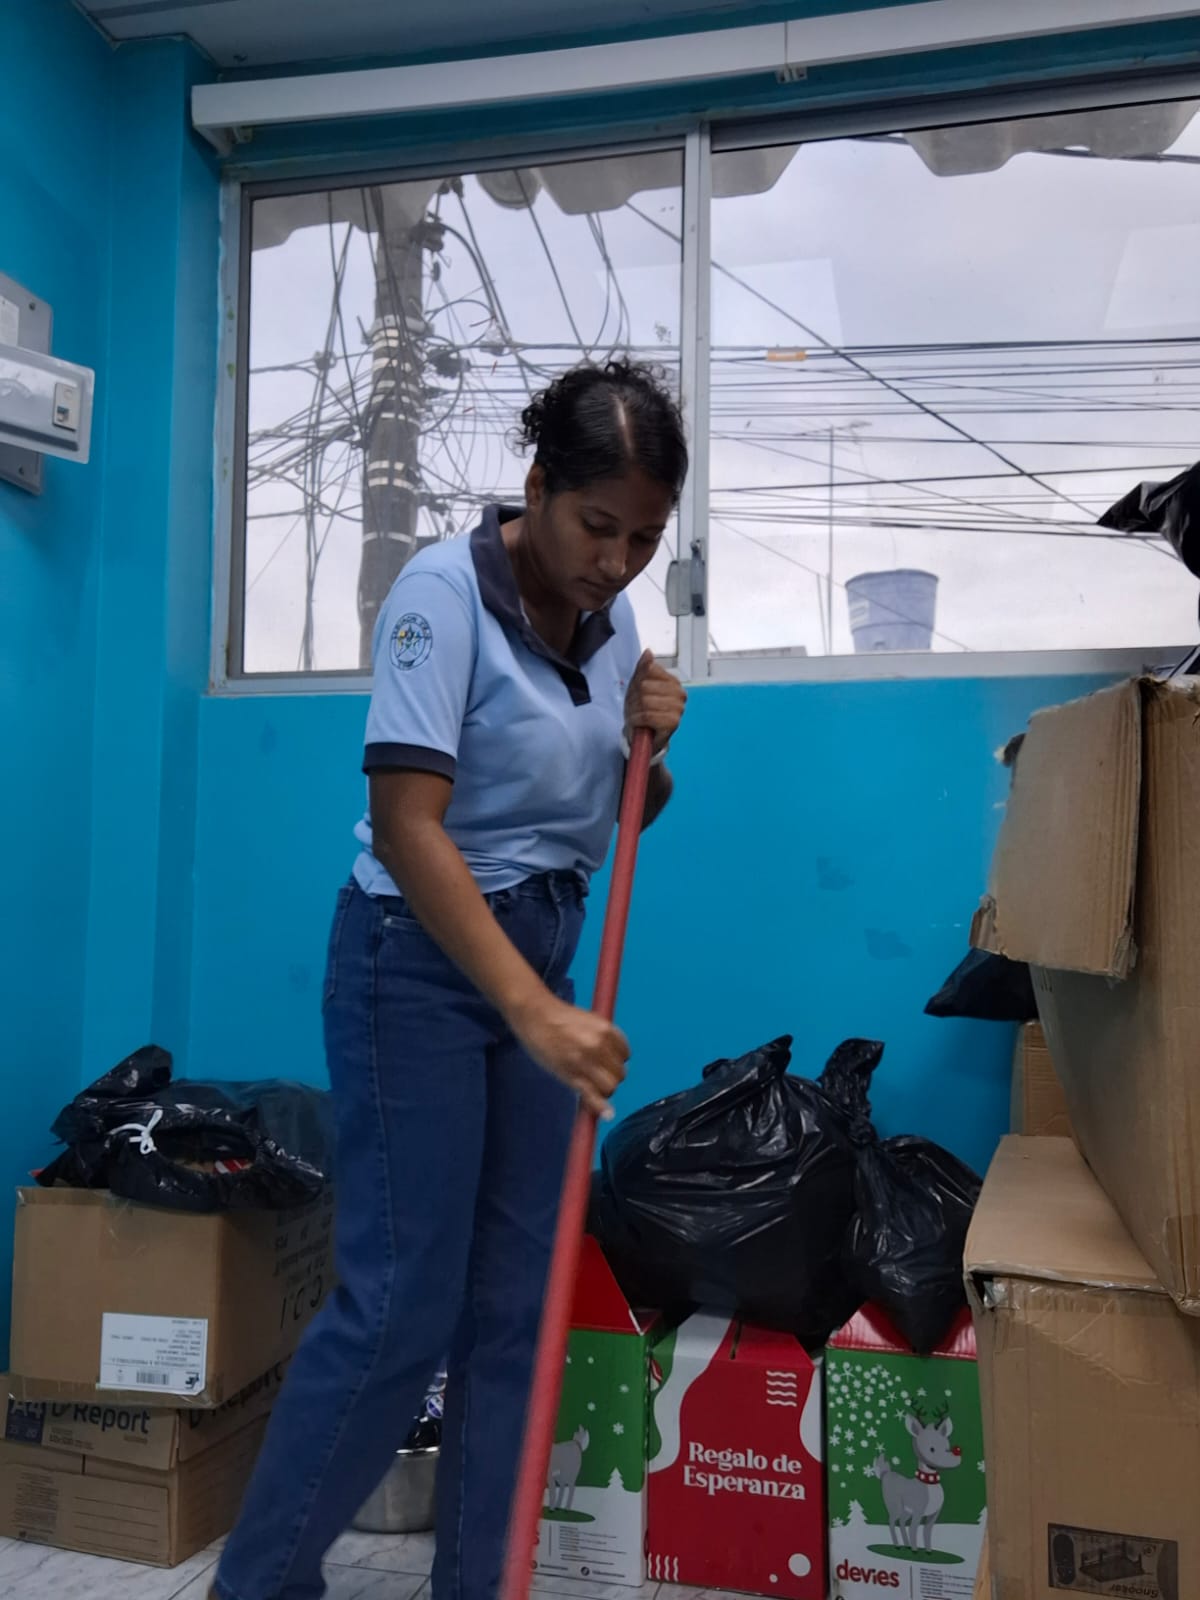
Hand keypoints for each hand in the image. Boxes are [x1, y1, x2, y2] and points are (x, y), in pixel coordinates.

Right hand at [509, 992, 629, 1119]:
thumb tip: (608, 1058)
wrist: (534, 1014)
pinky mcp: (572, 1074)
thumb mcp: (587, 1020)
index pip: (625, 1054)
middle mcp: (600, 1045)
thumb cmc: (557, 1016)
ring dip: (603, 1090)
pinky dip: (601, 1108)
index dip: (616, 1061)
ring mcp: (586, 1061)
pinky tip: (607, 1114)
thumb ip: (600, 1037)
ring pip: (610, 1086)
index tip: (606, 1063)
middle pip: (619, 1073)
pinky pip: (593, 1095)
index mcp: (606, 1029)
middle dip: (610, 1077)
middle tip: (596, 1076)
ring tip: (592, 1087)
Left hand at [625, 649, 686, 757]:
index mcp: (673, 682)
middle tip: (635, 707)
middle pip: (645, 686)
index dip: (637, 682)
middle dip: (634, 698)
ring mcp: (678, 708)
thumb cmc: (641, 710)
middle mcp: (679, 694)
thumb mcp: (638, 686)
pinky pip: (647, 715)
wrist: (643, 736)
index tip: (637, 693)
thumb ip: (643, 668)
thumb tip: (648, 652)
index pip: (649, 670)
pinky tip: (639, 723)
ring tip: (636, 716)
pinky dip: (637, 720)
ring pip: (645, 701)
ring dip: (634, 710)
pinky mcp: (673, 722)